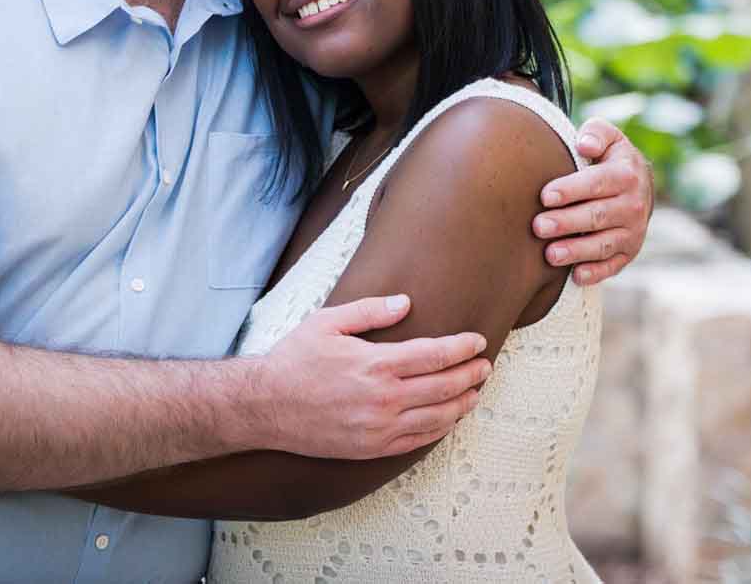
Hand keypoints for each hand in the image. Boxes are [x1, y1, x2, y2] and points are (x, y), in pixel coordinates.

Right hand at [253, 295, 490, 459]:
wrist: (265, 407)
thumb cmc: (295, 360)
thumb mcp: (328, 322)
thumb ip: (370, 310)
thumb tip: (406, 302)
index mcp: (376, 364)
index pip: (435, 355)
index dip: (462, 348)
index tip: (477, 341)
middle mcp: (383, 398)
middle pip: (443, 386)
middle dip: (471, 374)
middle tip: (485, 366)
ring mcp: (379, 427)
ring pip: (437, 417)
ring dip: (463, 403)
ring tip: (476, 392)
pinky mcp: (372, 448)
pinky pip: (417, 441)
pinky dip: (440, 429)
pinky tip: (449, 419)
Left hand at [533, 119, 653, 284]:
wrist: (640, 187)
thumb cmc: (610, 159)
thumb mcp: (609, 137)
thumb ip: (596, 133)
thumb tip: (584, 144)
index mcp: (626, 174)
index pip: (597, 183)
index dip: (571, 190)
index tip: (545, 196)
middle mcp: (633, 205)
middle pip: (598, 216)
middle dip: (567, 222)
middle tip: (538, 226)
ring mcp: (633, 232)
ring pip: (604, 244)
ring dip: (577, 251)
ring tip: (550, 254)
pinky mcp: (628, 253)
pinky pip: (613, 266)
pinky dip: (596, 273)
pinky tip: (576, 276)